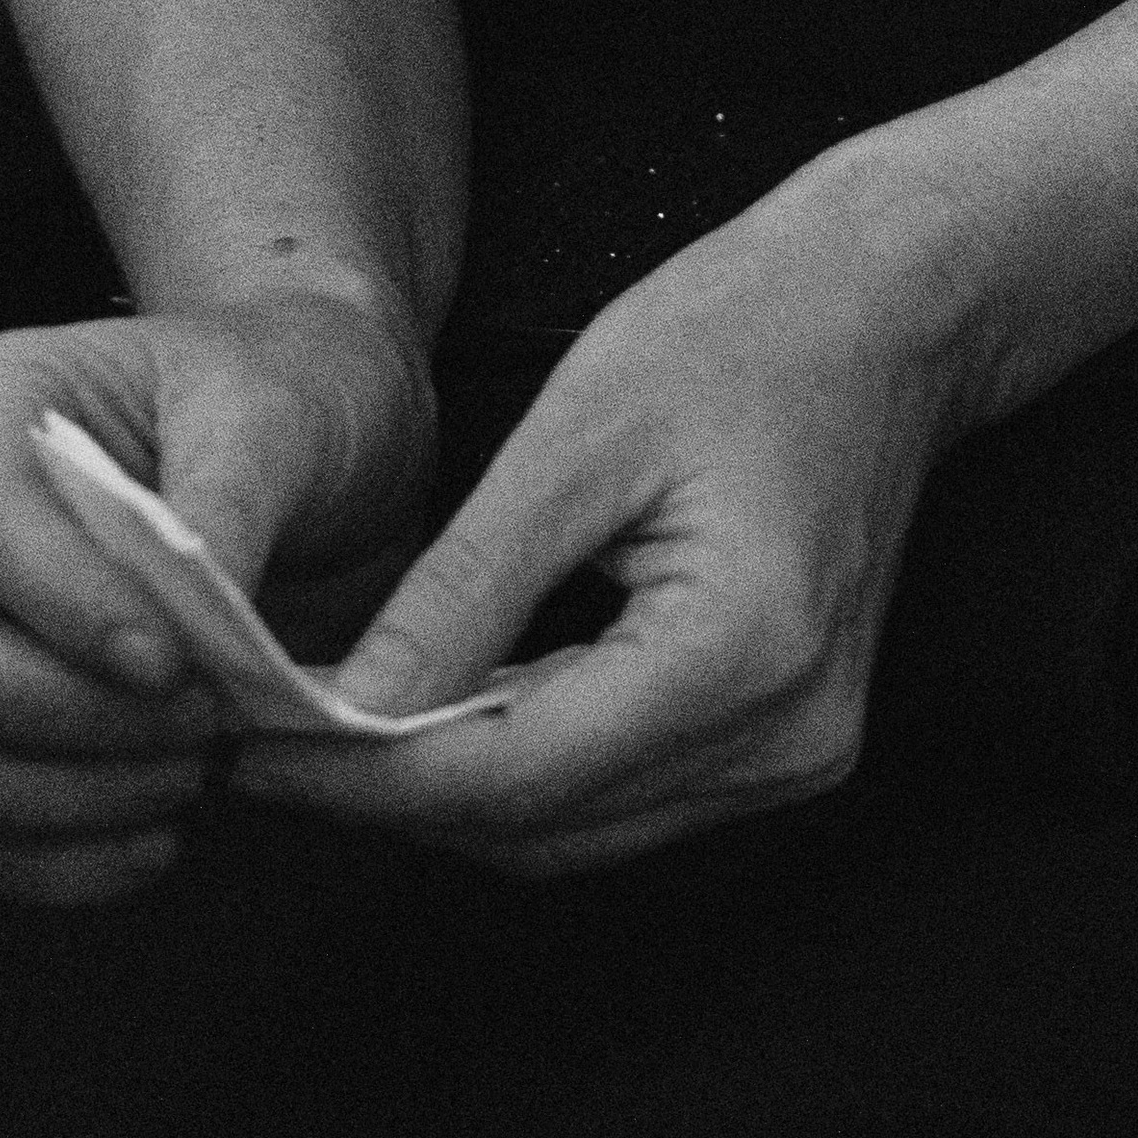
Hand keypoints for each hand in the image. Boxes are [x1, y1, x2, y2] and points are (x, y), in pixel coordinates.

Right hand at [0, 288, 435, 903]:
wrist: (326, 448)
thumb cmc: (292, 400)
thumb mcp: (282, 414)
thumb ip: (230, 501)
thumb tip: (199, 617)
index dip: (61, 608)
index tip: (171, 663)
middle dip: (56, 717)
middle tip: (199, 726)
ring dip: (55, 800)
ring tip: (193, 775)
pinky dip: (55, 861)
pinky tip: (158, 839)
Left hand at [234, 129, 986, 877]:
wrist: (887, 306)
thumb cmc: (743, 332)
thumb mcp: (576, 439)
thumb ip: (461, 592)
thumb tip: (343, 713)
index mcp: (742, 653)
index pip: (513, 773)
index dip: (366, 778)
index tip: (250, 748)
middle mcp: (786, 738)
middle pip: (542, 827)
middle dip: (393, 793)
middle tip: (265, 737)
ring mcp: (799, 751)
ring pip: (578, 831)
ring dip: (453, 790)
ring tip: (334, 726)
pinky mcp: (788, 738)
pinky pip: (626, 794)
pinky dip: (527, 764)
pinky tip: (448, 706)